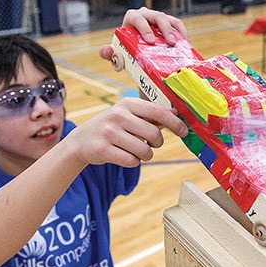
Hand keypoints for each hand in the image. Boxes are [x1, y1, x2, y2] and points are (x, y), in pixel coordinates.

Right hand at [66, 98, 186, 167]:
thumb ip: (151, 115)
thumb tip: (175, 113)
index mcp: (127, 104)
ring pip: (144, 150)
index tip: (184, 131)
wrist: (81, 141)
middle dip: (157, 143)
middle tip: (151, 144)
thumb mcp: (128, 116)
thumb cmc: (112, 127)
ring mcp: (109, 132)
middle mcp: (117, 115)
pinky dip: (133, 162)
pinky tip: (125, 156)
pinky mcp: (103, 149)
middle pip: (153, 134)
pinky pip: (131, 161)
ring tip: (138, 151)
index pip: (157, 111)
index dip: (174, 122)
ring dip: (146, 155)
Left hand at [99, 7, 188, 60]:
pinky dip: (183, 34)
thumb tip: (105, 51)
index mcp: (132, 19)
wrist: (140, 56)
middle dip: (164, 29)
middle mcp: (146, 16)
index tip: (151, 41)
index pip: (137, 18)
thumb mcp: (118, 54)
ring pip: (170, 20)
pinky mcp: (170, 25)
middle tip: (170, 43)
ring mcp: (160, 19)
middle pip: (157, 16)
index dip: (144, 28)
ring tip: (180, 45)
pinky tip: (187, 46)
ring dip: (176, 32)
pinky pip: (178, 26)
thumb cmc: (127, 52)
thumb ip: (109, 53)